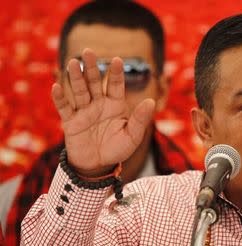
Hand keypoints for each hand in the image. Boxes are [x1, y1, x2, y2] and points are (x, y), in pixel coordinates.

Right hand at [51, 48, 154, 176]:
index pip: (116, 86)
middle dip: (91, 68)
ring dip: (76, 78)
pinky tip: (57, 87)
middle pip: (95, 83)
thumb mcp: (133, 136)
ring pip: (80, 92)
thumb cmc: (117, 149)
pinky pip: (65, 108)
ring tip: (73, 62)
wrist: (98, 165)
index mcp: (115, 105)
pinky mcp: (71, 122)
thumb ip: (140, 119)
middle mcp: (99, 105)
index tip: (117, 60)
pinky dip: (60, 98)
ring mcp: (84, 112)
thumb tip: (151, 101)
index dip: (116, 73)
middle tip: (88, 51)